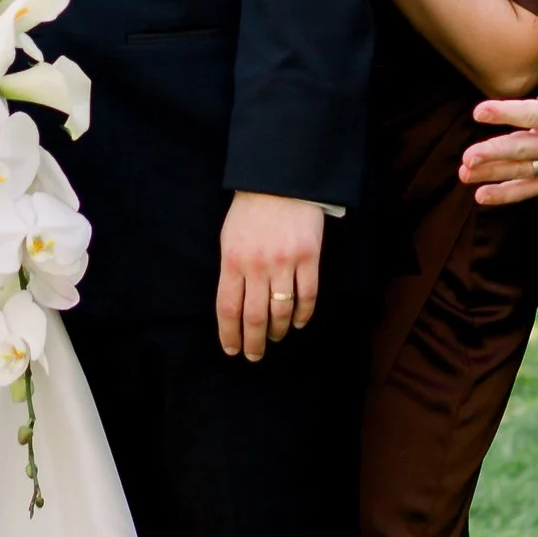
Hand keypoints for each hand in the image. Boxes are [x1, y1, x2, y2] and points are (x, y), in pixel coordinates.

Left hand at [216, 192, 325, 360]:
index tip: (232, 350)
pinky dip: (302, 315)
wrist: (280, 180)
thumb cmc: (250, 210)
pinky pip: (307, 296)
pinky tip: (296, 322)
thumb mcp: (229, 237)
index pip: (228, 308)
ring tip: (275, 338)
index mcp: (232, 260)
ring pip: (281, 311)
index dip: (230, 334)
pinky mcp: (309, 257)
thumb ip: (231, 270)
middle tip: (254, 356)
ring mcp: (285, 262)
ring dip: (277, 331)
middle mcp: (257, 265)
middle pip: (254, 317)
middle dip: (253, 342)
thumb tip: (235, 305)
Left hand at [462, 8, 537, 203]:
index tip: (478, 111)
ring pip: (521, 170)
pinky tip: (481, 196)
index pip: (532, 115)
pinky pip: (529, 189)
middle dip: (494, 153)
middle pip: (523, 149)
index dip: (505, 113)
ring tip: (465, 172)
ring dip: (492, 173)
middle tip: (467, 155)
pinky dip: (505, 195)